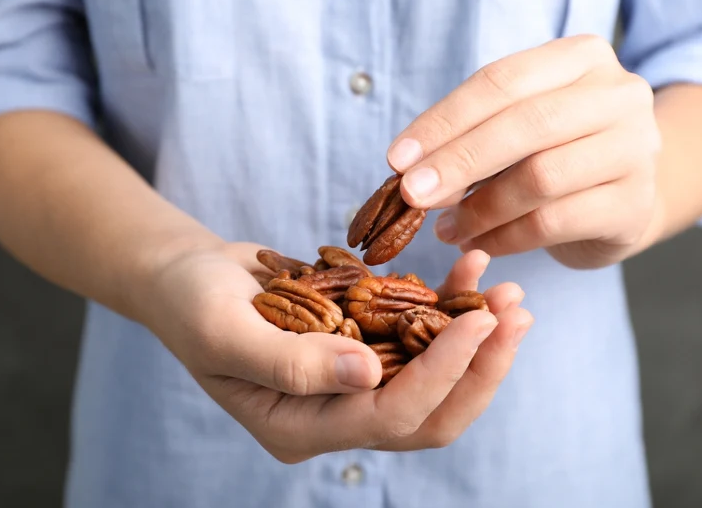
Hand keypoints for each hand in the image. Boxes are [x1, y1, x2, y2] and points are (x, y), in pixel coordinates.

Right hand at [140, 242, 531, 462]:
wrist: (186, 276)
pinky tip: (468, 274)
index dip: (440, 374)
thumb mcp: (225, 331)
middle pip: (429, 412)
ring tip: (508, 293)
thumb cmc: (191, 303)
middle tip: (515, 313)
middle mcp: (334, 414)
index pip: (388, 417)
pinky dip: (446, 308)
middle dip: (479, 367)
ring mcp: (351, 381)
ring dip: (476, 339)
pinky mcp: (362, 344)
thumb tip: (370, 372)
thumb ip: (292, 362)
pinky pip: (416, 337)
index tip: (477, 320)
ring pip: (433, 377)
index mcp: (299, 427)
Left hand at [386, 34, 661, 268]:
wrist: (624, 196)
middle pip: (525, 124)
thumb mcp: (518, 127)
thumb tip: (412, 170)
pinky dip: (505, 237)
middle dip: (457, 161)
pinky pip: (553, 223)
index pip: (501, 81)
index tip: (397, 158)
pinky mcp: (633, 204)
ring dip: (480, 208)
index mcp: (582, 58)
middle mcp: (618, 95)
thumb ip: (472, 136)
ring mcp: (634, 149)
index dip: (443, 121)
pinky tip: (478, 243)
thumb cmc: (557, 151)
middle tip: (411, 195)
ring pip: (540, 177)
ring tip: (446, 228)